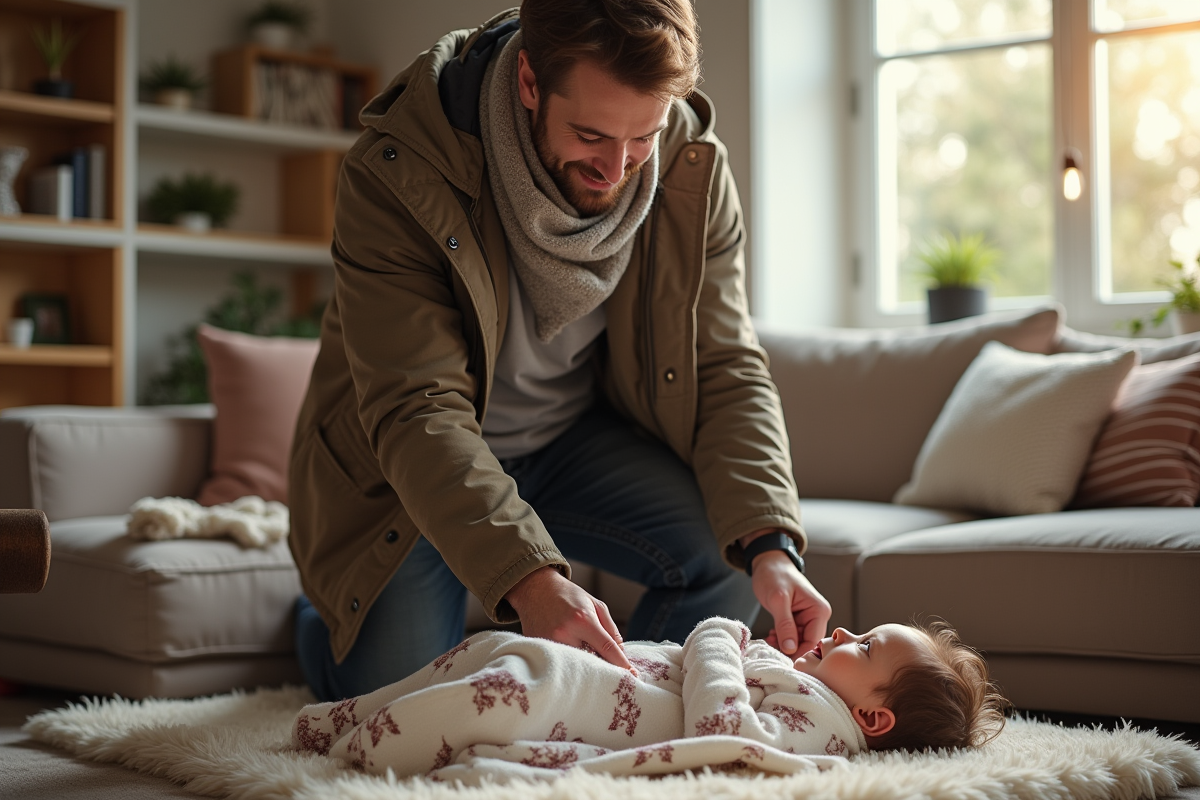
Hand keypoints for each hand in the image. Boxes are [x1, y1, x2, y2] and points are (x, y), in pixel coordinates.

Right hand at [504, 565, 635, 672]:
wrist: (535, 589)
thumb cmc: (569, 596)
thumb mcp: (596, 604)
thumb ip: (611, 629)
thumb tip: (620, 653)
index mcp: (582, 620)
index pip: (607, 649)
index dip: (621, 664)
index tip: (632, 675)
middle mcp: (564, 633)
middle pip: (591, 662)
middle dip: (602, 666)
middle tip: (611, 670)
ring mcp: (549, 643)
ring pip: (575, 665)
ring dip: (585, 665)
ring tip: (587, 658)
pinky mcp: (538, 648)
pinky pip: (560, 662)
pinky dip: (569, 662)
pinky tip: (571, 656)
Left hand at [747, 547, 830, 657]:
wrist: (768, 562)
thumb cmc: (774, 574)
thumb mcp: (778, 599)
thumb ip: (785, 624)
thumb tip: (790, 648)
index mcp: (819, 610)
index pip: (813, 641)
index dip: (798, 654)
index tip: (782, 661)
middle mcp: (817, 616)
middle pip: (806, 644)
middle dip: (789, 650)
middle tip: (771, 650)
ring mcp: (808, 619)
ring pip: (798, 643)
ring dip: (783, 645)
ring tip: (769, 640)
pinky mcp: (798, 620)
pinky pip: (792, 637)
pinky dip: (781, 639)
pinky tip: (771, 636)